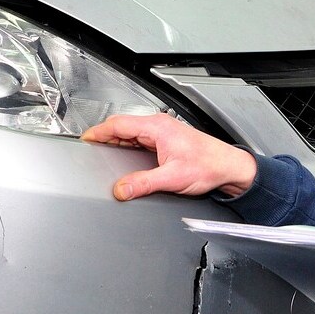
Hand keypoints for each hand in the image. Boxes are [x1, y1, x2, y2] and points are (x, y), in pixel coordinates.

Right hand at [80, 113, 257, 200]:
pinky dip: (127, 146)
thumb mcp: (172, 178)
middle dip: (104, 137)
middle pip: (122, 127)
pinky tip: (123, 157)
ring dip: (116, 142)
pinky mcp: (166, 140)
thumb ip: (143, 184)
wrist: (228, 167)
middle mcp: (159, 125)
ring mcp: (162, 132)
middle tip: (90, 149)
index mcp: (157, 127)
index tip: (85, 140)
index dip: (98, 132)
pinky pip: (139, 139)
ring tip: (102, 153)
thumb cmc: (209, 165)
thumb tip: (121, 189)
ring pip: (131, 133)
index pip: (118, 124)